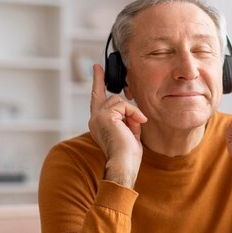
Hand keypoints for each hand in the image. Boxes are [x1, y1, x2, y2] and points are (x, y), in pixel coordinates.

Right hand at [88, 64, 146, 187]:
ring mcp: (97, 117)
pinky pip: (123, 105)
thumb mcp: (129, 132)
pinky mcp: (104, 116)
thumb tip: (133, 110)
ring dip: (131, 113)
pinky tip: (137, 123)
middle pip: (107, 97)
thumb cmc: (128, 155)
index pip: (97, 99)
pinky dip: (133, 113)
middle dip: (110, 92)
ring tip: (136, 127)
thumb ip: (128, 119)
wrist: (124, 165)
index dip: (98, 83)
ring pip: (118, 101)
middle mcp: (94, 120)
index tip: (97, 68)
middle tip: (110, 86)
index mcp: (98, 124)